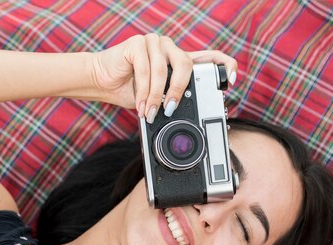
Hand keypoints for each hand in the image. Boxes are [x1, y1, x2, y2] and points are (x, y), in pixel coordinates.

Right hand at [91, 34, 237, 121]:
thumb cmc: (128, 89)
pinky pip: (147, 70)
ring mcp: (154, 42)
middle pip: (186, 65)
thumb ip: (170, 99)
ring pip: (164, 70)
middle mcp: (169, 48)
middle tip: (170, 109)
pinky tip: (140, 104)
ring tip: (149, 111)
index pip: (209, 57)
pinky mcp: (138, 43)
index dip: (224, 65)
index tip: (232, 80)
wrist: (100, 81)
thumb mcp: (155, 98)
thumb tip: (180, 113)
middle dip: (178, 91)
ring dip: (155, 96)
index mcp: (178, 59)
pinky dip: (143, 91)